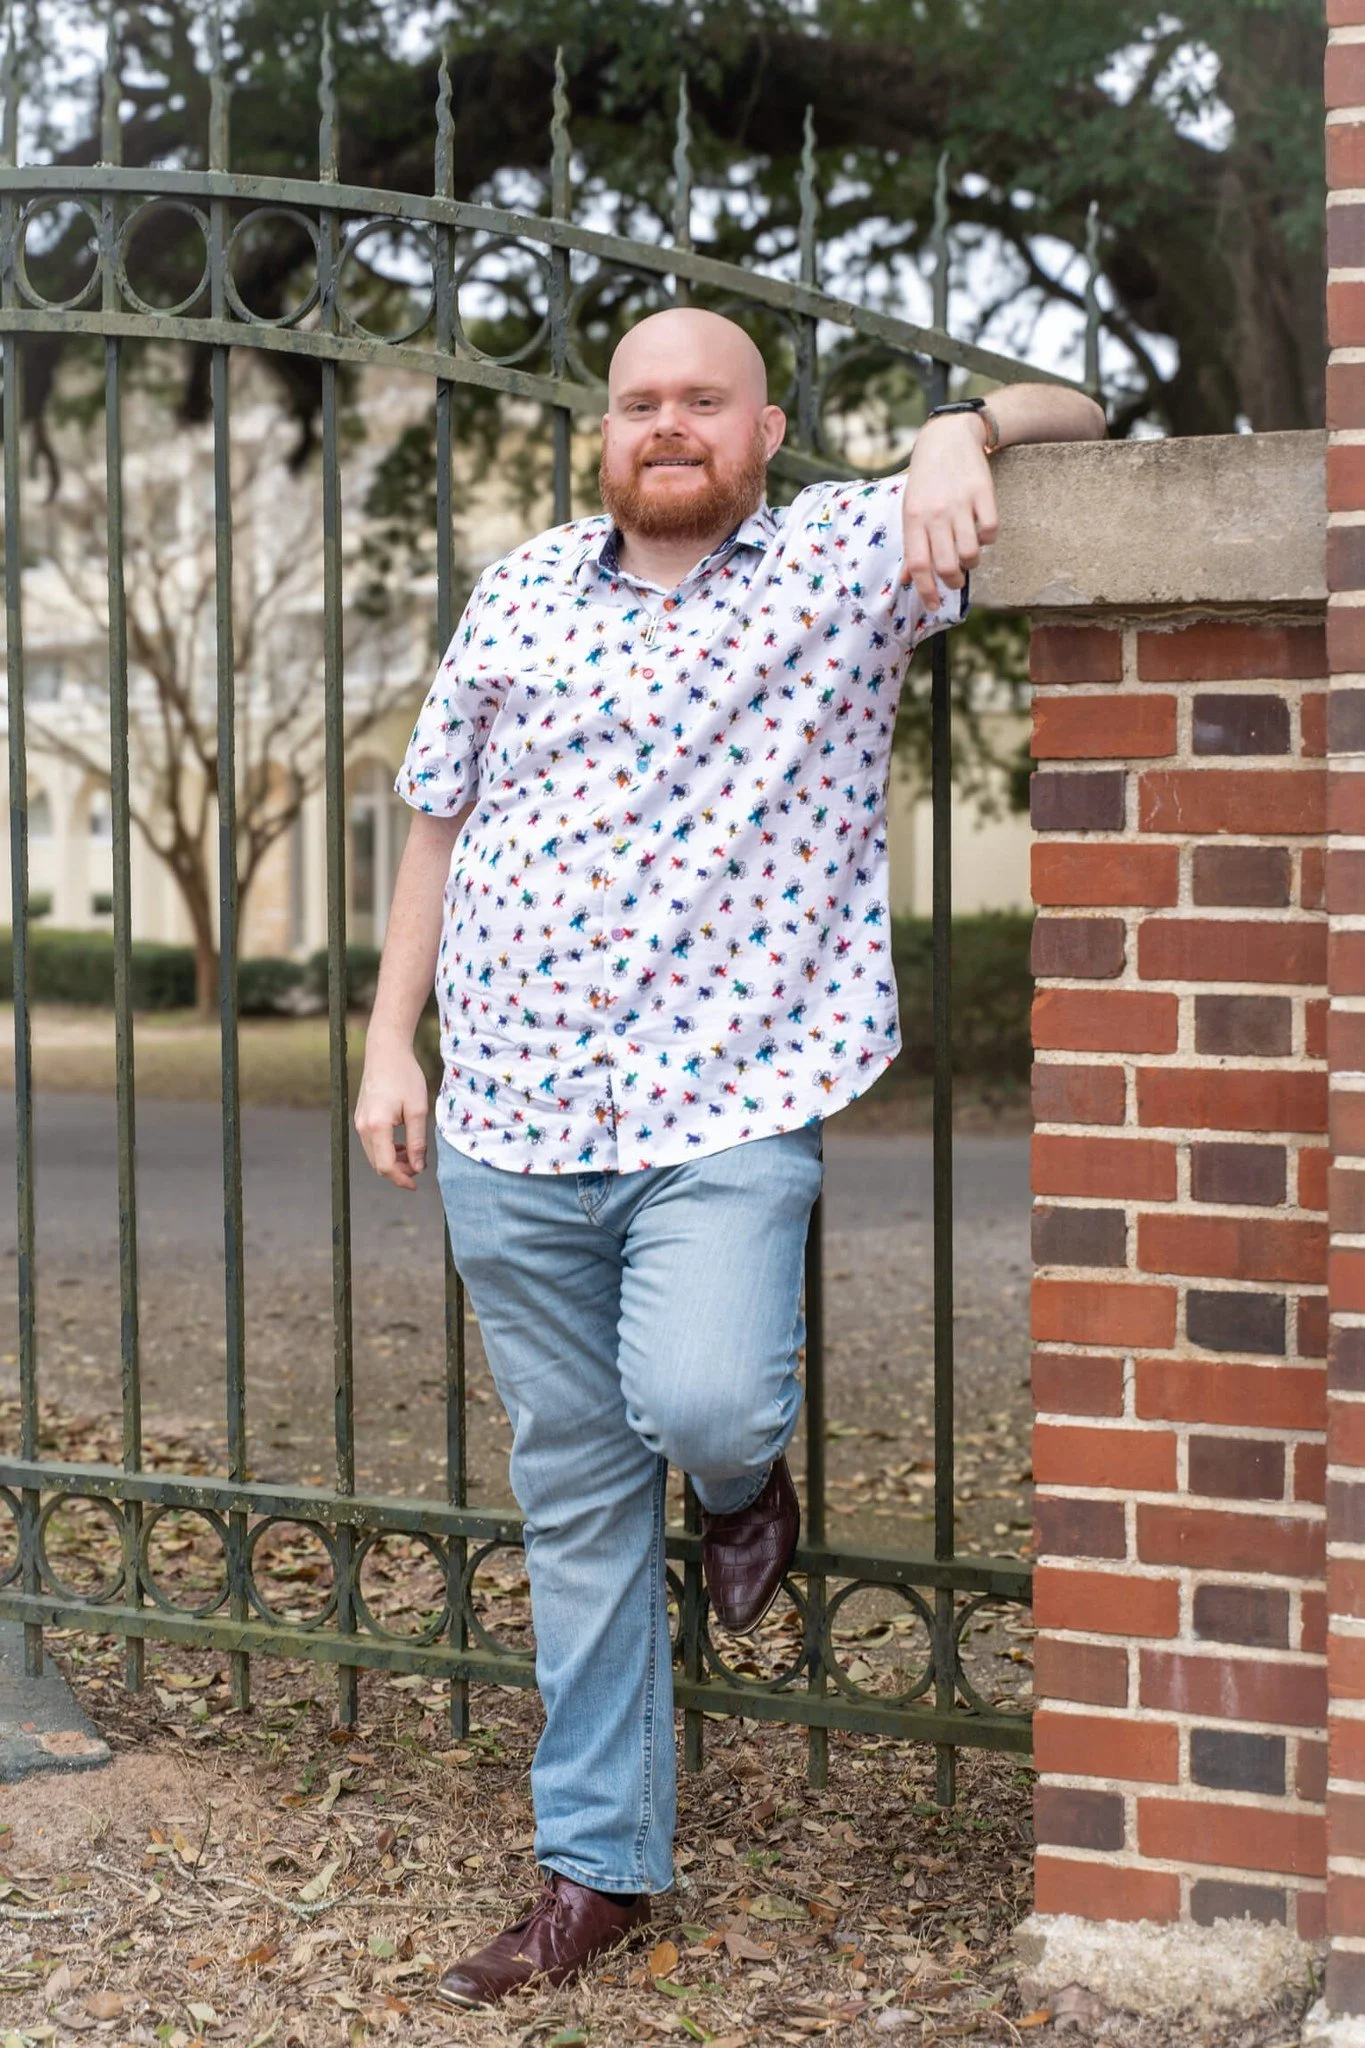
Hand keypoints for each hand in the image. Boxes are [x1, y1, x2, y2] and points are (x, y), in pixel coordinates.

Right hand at [355, 1041, 429, 1190]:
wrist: (386, 1051)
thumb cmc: (405, 1076)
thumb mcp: (418, 1110)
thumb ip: (417, 1141)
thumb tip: (418, 1167)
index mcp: (377, 1126)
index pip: (386, 1166)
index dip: (401, 1179)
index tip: (416, 1184)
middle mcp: (362, 1127)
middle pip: (377, 1164)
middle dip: (398, 1172)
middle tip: (418, 1170)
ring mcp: (359, 1122)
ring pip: (373, 1155)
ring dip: (392, 1161)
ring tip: (412, 1156)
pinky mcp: (360, 1117)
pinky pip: (371, 1143)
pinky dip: (385, 1150)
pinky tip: (401, 1144)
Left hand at [900, 413, 998, 609]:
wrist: (947, 438)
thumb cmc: (926, 480)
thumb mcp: (910, 509)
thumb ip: (911, 544)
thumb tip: (908, 579)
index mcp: (913, 519)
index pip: (918, 565)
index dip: (926, 591)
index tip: (934, 605)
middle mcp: (935, 513)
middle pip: (946, 565)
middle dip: (953, 582)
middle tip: (955, 580)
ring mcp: (960, 504)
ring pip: (971, 553)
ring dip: (972, 563)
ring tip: (968, 556)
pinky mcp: (983, 494)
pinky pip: (991, 531)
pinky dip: (988, 539)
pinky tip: (981, 531)